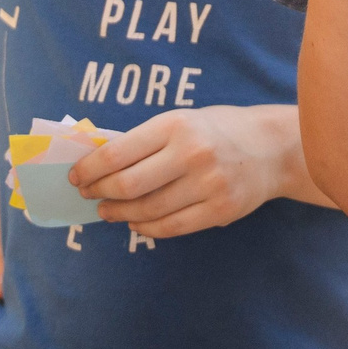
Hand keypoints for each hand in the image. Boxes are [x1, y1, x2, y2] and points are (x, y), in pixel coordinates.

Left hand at [69, 105, 302, 238]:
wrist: (271, 146)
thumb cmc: (216, 130)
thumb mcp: (181, 120)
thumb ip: (145, 140)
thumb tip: (98, 164)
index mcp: (176, 124)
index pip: (118, 152)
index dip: (90, 169)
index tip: (76, 177)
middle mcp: (191, 153)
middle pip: (128, 185)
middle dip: (100, 193)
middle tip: (89, 196)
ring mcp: (208, 184)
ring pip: (148, 210)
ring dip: (120, 214)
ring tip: (108, 212)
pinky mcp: (220, 210)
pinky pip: (172, 227)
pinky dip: (147, 228)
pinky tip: (135, 222)